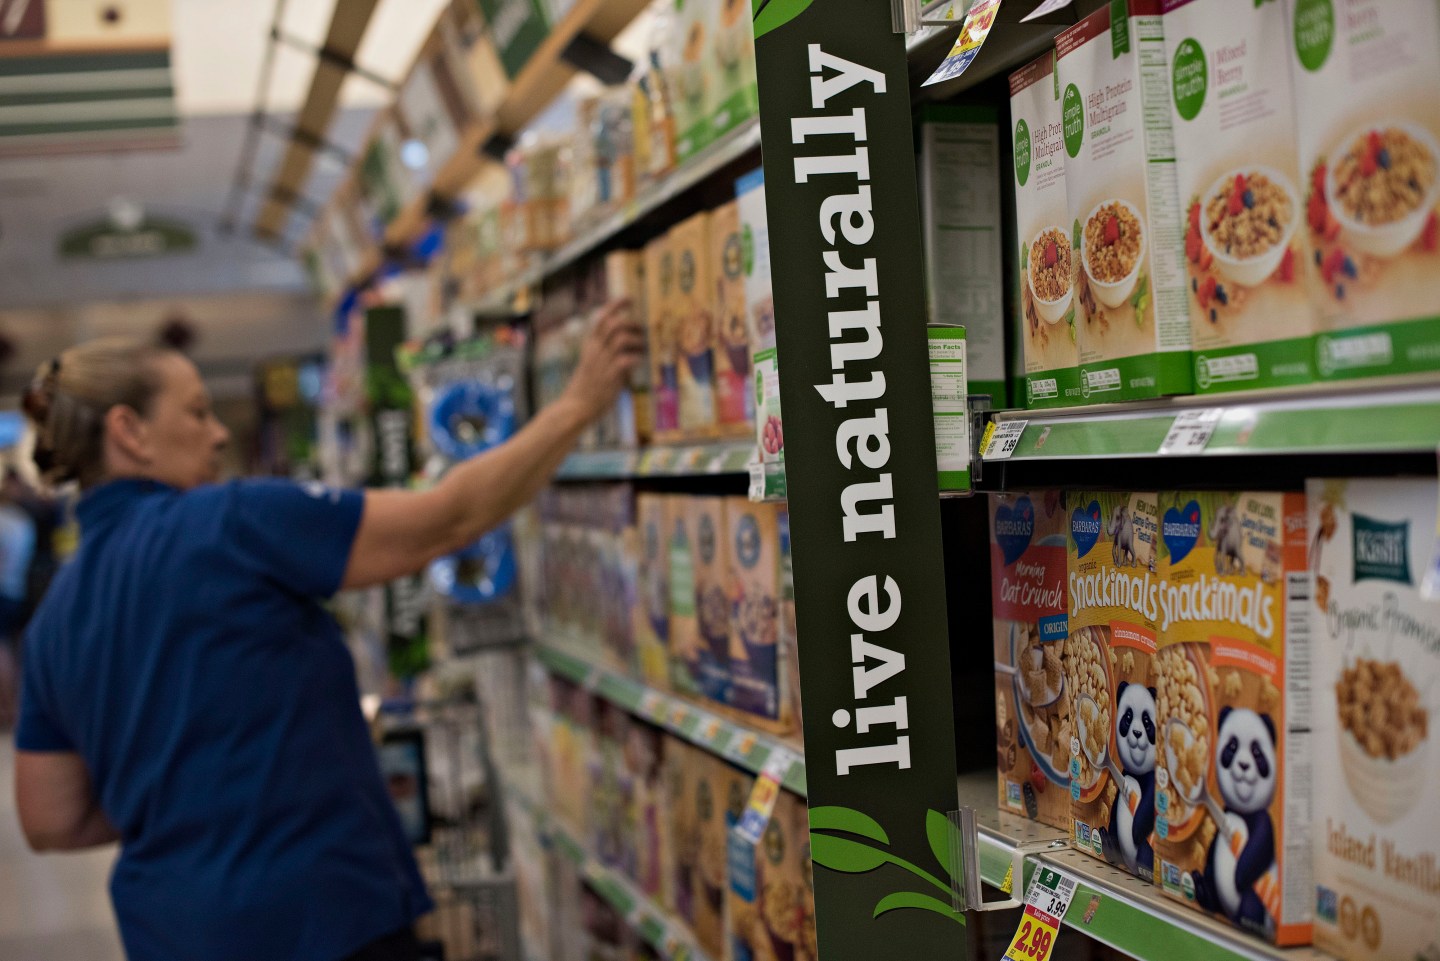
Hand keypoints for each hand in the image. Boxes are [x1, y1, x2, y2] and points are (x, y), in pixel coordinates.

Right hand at [561, 299, 645, 419]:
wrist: (575, 408)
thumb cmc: (587, 389)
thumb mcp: (593, 366)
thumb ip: (608, 356)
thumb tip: (630, 352)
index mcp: (590, 345)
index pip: (602, 318)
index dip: (616, 305)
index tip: (629, 299)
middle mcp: (596, 350)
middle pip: (615, 323)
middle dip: (632, 323)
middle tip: (641, 331)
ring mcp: (602, 362)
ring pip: (622, 338)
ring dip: (637, 341)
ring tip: (641, 349)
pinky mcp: (610, 376)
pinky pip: (627, 359)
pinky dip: (637, 358)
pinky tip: (637, 364)